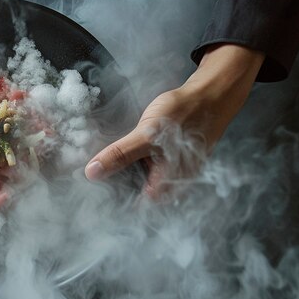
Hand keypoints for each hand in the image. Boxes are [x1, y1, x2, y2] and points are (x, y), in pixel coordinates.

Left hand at [85, 44, 264, 199]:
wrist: (210, 93)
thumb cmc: (184, 114)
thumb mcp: (146, 135)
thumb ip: (121, 154)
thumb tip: (92, 173)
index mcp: (166, 185)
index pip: (133, 205)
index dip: (112, 200)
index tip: (90, 193)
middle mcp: (170, 183)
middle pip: (136, 192)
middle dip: (114, 185)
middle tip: (88, 176)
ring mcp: (170, 170)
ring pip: (139, 177)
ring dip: (122, 172)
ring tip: (98, 164)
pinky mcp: (168, 157)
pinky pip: (145, 164)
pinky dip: (132, 160)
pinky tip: (118, 151)